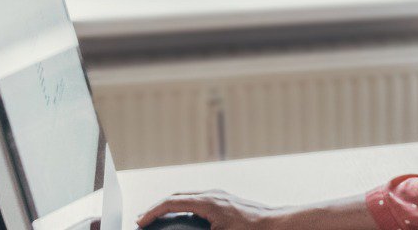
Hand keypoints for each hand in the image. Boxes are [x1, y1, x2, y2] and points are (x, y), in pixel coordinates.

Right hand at [137, 189, 280, 229]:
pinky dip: (184, 206)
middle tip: (142, 218)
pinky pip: (198, 199)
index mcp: (207, 202)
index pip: (171, 202)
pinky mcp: (226, 200)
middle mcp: (212, 194)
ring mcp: (220, 196)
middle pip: (176, 196)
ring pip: (188, 196)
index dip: (152, 212)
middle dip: (157, 207)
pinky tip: (183, 215)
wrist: (277, 224)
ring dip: (171, 205)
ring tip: (158, 216)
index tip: (140, 221)